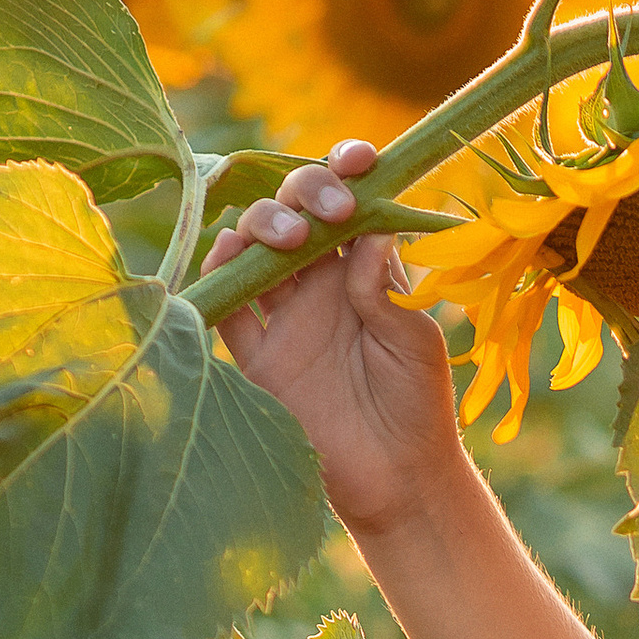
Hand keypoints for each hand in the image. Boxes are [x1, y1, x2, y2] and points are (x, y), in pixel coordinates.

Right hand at [204, 142, 472, 541]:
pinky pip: (224, 307)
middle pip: (292, 209)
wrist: (396, 481)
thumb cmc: (419, 406)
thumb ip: (386, 290)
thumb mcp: (415, 340)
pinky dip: (219, 277)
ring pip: (251, 245)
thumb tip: (367, 233)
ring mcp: (282, 316)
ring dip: (260, 223)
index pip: (347, 201)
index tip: (361, 157)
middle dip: (302, 191)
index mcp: (362, 269)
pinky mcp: (254, 357)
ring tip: (290, 237)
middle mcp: (317, 283)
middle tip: (329, 211)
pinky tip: (233, 260)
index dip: (345, 169)